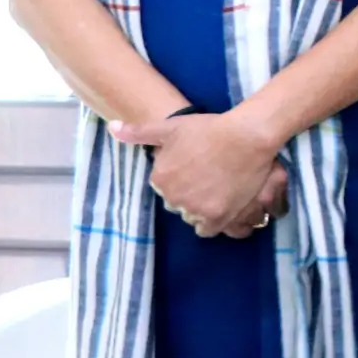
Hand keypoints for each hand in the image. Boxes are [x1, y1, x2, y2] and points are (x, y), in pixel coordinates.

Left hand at [114, 110, 285, 238]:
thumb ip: (139, 132)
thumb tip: (112, 129)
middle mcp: (174, 197)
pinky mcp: (218, 217)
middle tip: (210, 180)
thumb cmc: (209, 128)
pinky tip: (223, 210)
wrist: (246, 136)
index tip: (196, 170)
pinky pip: (209, 231)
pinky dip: (214, 223)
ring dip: (203, 209)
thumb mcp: (170, 126)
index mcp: (160, 179)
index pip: (166, 189)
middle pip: (179, 205)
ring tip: (220, 194)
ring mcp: (196, 209)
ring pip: (193, 218)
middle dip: (191, 196)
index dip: (182, 180)